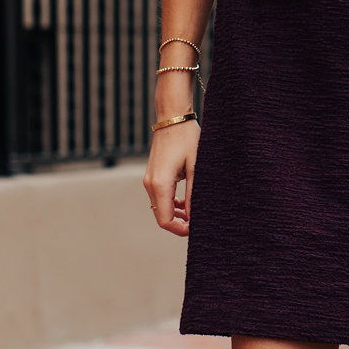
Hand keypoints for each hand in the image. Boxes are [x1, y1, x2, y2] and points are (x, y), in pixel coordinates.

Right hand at [143, 121, 198, 235]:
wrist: (173, 118)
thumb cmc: (187, 139)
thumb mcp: (196, 168)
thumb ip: (194, 195)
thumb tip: (195, 217)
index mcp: (160, 185)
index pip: (165, 220)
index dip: (181, 230)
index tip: (197, 228)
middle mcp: (150, 184)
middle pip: (162, 217)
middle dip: (180, 224)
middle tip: (199, 222)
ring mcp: (149, 180)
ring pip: (160, 208)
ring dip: (176, 214)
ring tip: (195, 213)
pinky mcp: (152, 176)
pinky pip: (159, 198)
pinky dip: (171, 204)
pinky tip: (186, 202)